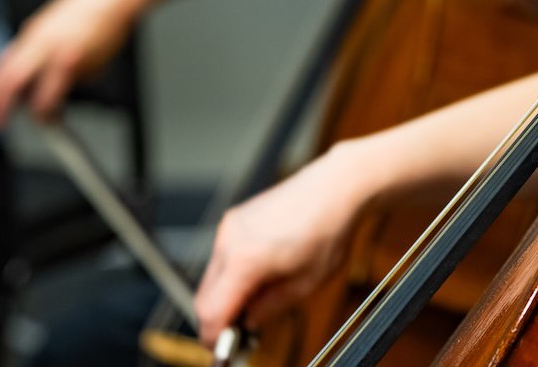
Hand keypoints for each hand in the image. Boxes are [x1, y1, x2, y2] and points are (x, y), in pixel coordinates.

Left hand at [0, 0, 140, 126]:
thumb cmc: (83, 13)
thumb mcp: (49, 29)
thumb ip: (35, 53)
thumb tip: (26, 85)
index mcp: (31, 35)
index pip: (0, 68)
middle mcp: (39, 43)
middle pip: (10, 81)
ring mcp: (58, 52)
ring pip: (37, 94)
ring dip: (40, 111)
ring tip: (47, 118)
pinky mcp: (77, 60)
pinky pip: (66, 88)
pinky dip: (67, 93)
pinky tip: (80, 81)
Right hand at [194, 143, 372, 345]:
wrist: (333, 187)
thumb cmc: (327, 230)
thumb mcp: (305, 285)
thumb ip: (269, 309)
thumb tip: (248, 324)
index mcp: (245, 260)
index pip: (211, 312)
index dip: (213, 338)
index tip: (221, 351)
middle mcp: (229, 241)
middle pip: (203, 298)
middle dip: (217, 320)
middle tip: (240, 334)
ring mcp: (229, 227)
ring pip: (210, 278)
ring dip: (224, 297)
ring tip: (256, 303)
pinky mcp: (233, 220)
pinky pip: (221, 258)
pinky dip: (230, 276)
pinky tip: (257, 278)